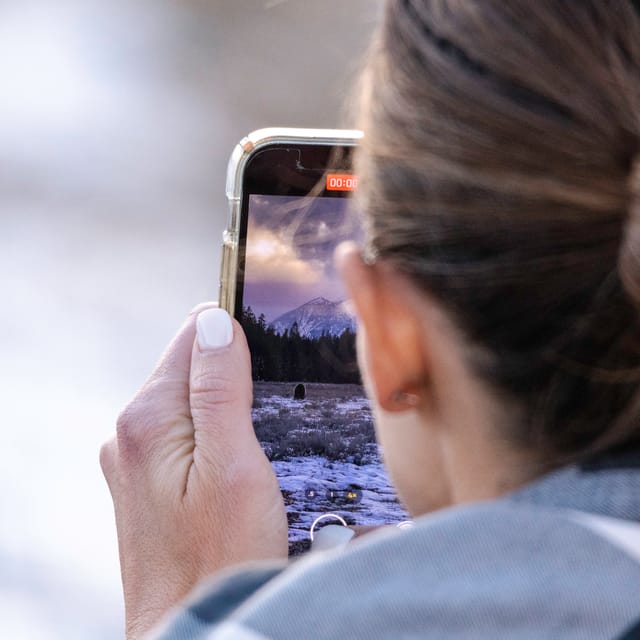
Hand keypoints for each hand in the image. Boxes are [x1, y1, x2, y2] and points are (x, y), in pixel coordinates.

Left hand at [100, 304, 286, 638]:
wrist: (194, 628)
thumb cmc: (219, 560)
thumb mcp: (233, 465)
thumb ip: (220, 387)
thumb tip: (213, 319)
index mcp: (147, 419)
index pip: (193, 337)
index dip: (237, 340)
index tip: (272, 369)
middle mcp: (131, 433)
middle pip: (193, 369)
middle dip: (237, 383)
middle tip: (269, 425)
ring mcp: (136, 460)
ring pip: (194, 403)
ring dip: (231, 414)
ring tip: (258, 454)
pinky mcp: (148, 482)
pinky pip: (189, 435)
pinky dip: (219, 439)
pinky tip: (239, 470)